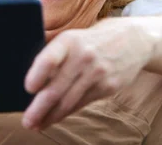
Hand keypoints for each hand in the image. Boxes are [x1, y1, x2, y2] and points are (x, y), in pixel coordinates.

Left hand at [21, 18, 154, 129]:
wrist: (134, 40)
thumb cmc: (94, 40)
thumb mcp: (75, 37)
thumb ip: (56, 55)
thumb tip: (32, 83)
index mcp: (70, 40)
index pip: (49, 59)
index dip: (37, 75)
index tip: (28, 89)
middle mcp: (83, 56)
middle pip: (56, 88)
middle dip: (39, 109)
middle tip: (27, 121)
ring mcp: (97, 73)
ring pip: (68, 101)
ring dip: (50, 116)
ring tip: (37, 124)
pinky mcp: (108, 87)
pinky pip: (82, 103)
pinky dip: (66, 113)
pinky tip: (55, 118)